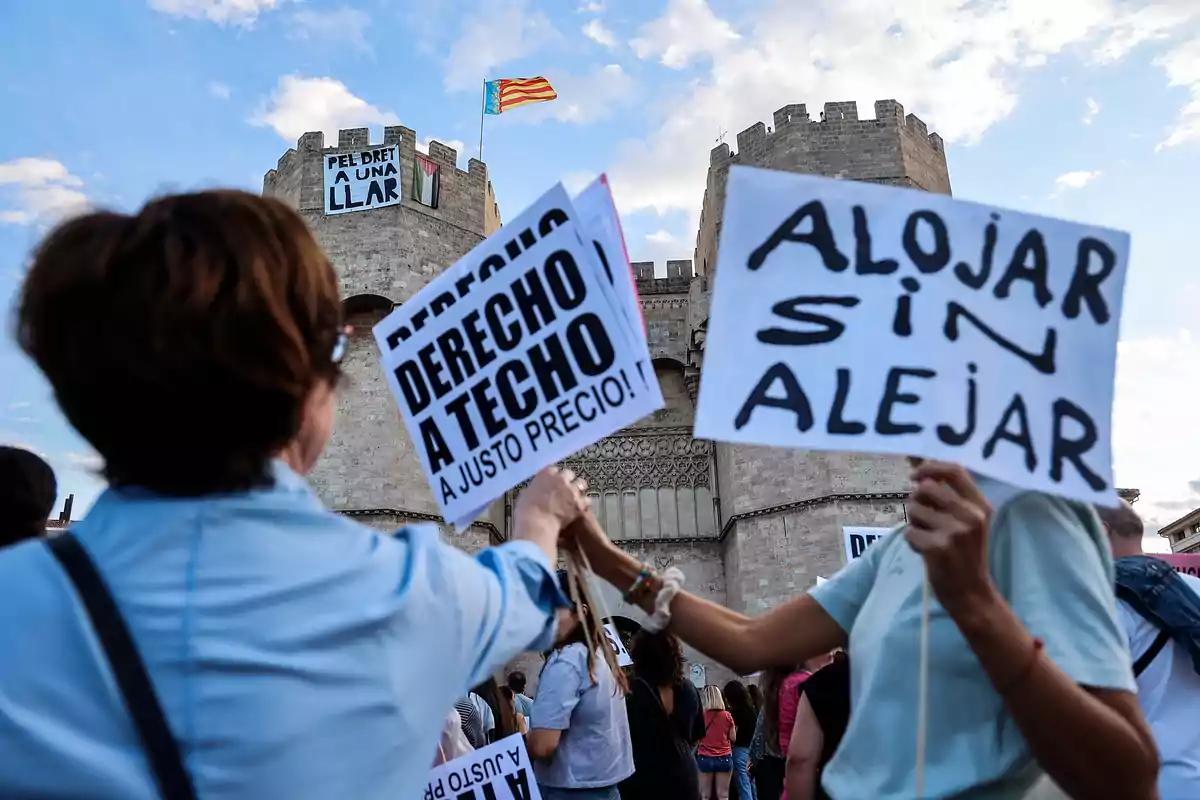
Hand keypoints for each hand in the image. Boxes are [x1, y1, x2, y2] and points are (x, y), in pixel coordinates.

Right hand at [513, 467, 588, 559]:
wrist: (538, 523)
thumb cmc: (526, 511)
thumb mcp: (525, 495)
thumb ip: (533, 490)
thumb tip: (534, 492)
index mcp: (546, 474)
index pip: (552, 469)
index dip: (552, 476)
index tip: (551, 482)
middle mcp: (561, 478)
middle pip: (568, 473)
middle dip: (567, 480)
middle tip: (565, 488)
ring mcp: (572, 490)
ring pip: (581, 483)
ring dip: (578, 488)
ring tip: (576, 495)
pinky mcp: (579, 503)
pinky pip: (587, 499)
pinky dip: (584, 503)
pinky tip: (581, 507)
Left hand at [904, 460, 995, 614]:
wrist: (972, 594)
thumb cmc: (965, 555)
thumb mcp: (970, 523)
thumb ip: (952, 499)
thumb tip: (921, 474)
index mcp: (981, 506)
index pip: (956, 471)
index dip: (931, 467)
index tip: (915, 474)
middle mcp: (970, 515)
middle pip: (926, 488)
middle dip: (917, 501)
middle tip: (924, 520)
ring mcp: (955, 532)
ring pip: (914, 510)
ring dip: (915, 524)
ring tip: (930, 539)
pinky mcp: (938, 547)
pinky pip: (909, 532)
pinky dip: (912, 542)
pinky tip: (927, 553)